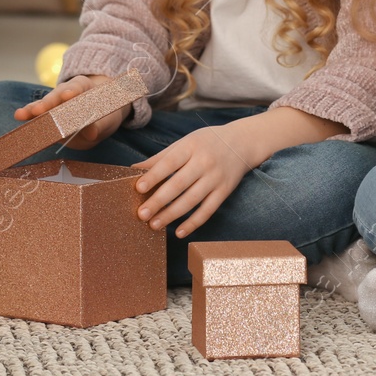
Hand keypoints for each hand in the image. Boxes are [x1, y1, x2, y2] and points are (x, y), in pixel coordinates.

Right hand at [11, 74, 122, 149]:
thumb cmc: (103, 115)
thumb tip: (91, 133)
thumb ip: (99, 125)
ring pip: (43, 105)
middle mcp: (65, 92)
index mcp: (83, 87)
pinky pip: (38, 117)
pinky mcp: (48, 117)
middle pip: (56, 96)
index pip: (77, 87)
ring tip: (20, 115)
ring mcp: (55, 104)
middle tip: (38, 110)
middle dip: (47, 103)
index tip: (68, 95)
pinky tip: (19, 119)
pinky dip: (30, 119)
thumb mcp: (106, 120)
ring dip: (33, 111)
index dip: (73, 91)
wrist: (96, 117)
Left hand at [132, 122, 260, 237]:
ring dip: (171, 215)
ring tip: (154, 225)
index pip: (170, 163)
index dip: (154, 176)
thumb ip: (160, 158)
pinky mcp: (224, 191)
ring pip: (191, 200)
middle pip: (179, 184)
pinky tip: (178, 232)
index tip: (138, 188)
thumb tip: (132, 170)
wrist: (242, 142)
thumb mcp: (184, 143)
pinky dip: (193, 223)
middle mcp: (205, 162)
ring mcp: (216, 178)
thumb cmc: (206, 142)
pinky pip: (207, 210)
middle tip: (141, 214)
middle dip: (158, 201)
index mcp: (191, 146)